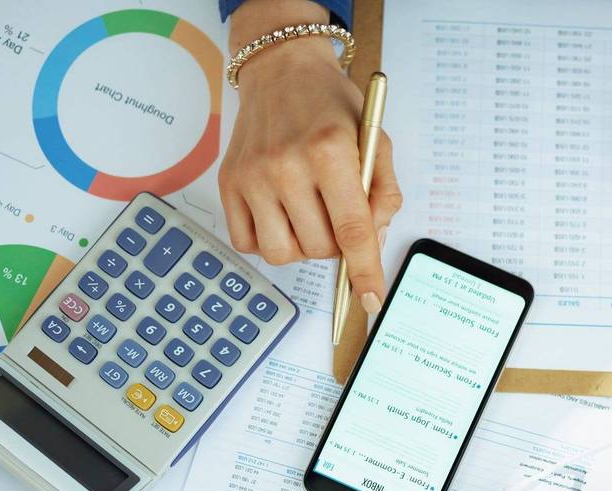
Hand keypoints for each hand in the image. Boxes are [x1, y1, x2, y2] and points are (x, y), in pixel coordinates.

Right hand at [219, 0, 401, 312]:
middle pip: (319, 248)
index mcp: (330, 151)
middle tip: (337, 214)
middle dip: (337, 245)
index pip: (352, 229)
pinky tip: (282, 213)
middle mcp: (286, 165)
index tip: (371, 299)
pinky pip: (249, 243)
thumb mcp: (375, 139)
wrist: (280, 71)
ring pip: (283, 254)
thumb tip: (372, 244)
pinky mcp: (228, 183)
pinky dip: (271, 239)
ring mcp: (252, 176)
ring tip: (309, 214)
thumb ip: (383, 193)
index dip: (364, 270)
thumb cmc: (331, 106)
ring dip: (303, 247)